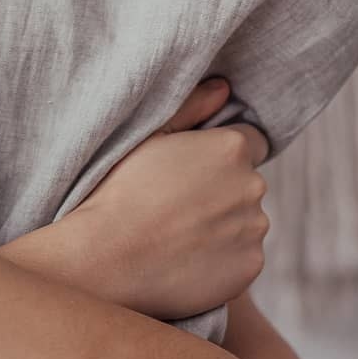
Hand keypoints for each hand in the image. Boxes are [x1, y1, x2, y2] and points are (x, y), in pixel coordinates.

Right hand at [42, 77, 270, 318]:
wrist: (104, 259)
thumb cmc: (116, 194)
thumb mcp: (145, 138)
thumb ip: (190, 107)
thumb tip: (224, 90)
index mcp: (230, 149)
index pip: (250, 143)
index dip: (219, 158)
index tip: (192, 174)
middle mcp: (253, 186)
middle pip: (247, 185)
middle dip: (222, 193)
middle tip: (176, 208)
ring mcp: (253, 230)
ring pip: (245, 224)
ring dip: (222, 228)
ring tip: (175, 238)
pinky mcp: (248, 268)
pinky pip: (241, 260)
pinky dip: (221, 262)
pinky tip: (184, 261)